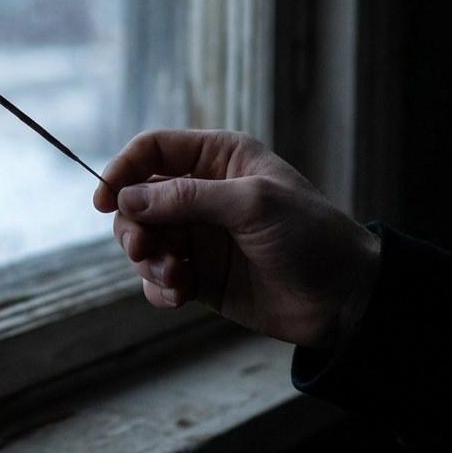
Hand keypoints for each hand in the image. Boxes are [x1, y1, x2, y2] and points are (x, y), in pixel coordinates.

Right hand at [93, 130, 381, 348]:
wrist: (347, 301)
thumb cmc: (311, 236)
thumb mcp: (252, 204)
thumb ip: (186, 198)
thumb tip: (126, 199)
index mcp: (218, 159)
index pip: (153, 151)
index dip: (122, 169)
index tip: (104, 200)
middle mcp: (202, 193)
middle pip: (137, 199)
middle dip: (133, 226)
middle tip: (143, 249)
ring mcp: (200, 236)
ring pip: (143, 240)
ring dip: (148, 260)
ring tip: (175, 276)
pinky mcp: (200, 276)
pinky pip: (158, 279)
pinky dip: (159, 288)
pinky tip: (180, 296)